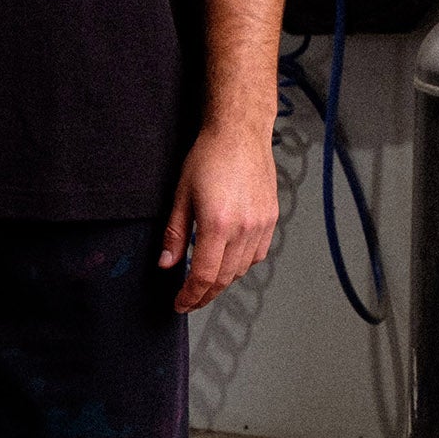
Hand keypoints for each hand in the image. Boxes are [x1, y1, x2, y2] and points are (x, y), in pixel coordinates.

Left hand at [158, 125, 278, 313]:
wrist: (240, 134)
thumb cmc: (209, 157)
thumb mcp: (181, 194)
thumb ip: (174, 234)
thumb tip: (167, 264)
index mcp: (218, 224)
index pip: (204, 276)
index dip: (191, 295)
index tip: (180, 303)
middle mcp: (244, 229)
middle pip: (225, 278)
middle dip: (205, 294)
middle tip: (190, 300)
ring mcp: (261, 225)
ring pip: (242, 269)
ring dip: (223, 281)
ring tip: (206, 282)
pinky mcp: (271, 219)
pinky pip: (257, 254)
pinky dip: (242, 264)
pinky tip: (229, 261)